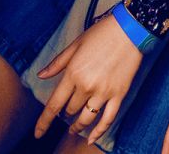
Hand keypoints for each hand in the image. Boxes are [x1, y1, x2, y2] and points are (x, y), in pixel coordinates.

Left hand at [34, 10, 143, 143]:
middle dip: (65, 114)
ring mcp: (104, 92)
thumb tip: (41, 76)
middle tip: (64, 113)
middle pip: (70, 110)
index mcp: (73, 74)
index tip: (38, 133)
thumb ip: (57, 63)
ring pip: (86, 118)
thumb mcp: (75, 45)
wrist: (130, 29)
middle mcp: (87, 86)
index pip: (54, 105)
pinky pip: (108, 119)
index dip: (44, 121)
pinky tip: (92, 139)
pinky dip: (99, 132)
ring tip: (73, 129)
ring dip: (77, 126)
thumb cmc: (101, 33)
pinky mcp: (119, 94)